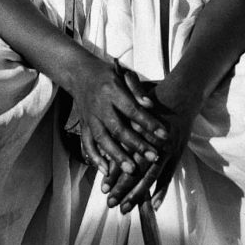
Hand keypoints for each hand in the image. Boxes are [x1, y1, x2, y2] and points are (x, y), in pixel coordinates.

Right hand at [72, 59, 168, 178]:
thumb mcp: (124, 73)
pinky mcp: (83, 125)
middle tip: (153, 157)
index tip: (165, 135)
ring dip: (117, 156)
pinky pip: (87, 143)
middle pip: (118, 128)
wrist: (79, 73)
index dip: (149, 123)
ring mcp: (90, 117)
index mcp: (112, 90)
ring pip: (102, 139)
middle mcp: (100, 105)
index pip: (133, 110)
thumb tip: (150, 105)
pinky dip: (95, 158)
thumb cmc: (108, 74)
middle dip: (136, 144)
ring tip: (132, 170)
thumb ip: (137, 89)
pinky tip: (106, 171)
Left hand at [97, 67, 197, 213]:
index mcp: (138, 130)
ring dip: (138, 193)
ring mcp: (167, 149)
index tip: (102, 188)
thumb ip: (122, 125)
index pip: (124, 156)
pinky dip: (161, 190)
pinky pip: (168, 175)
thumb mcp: (133, 107)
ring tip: (126, 207)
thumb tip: (106, 143)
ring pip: (151, 176)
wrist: (181, 94)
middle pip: (136, 169)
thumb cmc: (154, 99)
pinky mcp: (177, 153)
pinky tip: (153, 205)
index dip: (113, 173)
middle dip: (122, 188)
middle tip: (110, 203)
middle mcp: (152, 141)